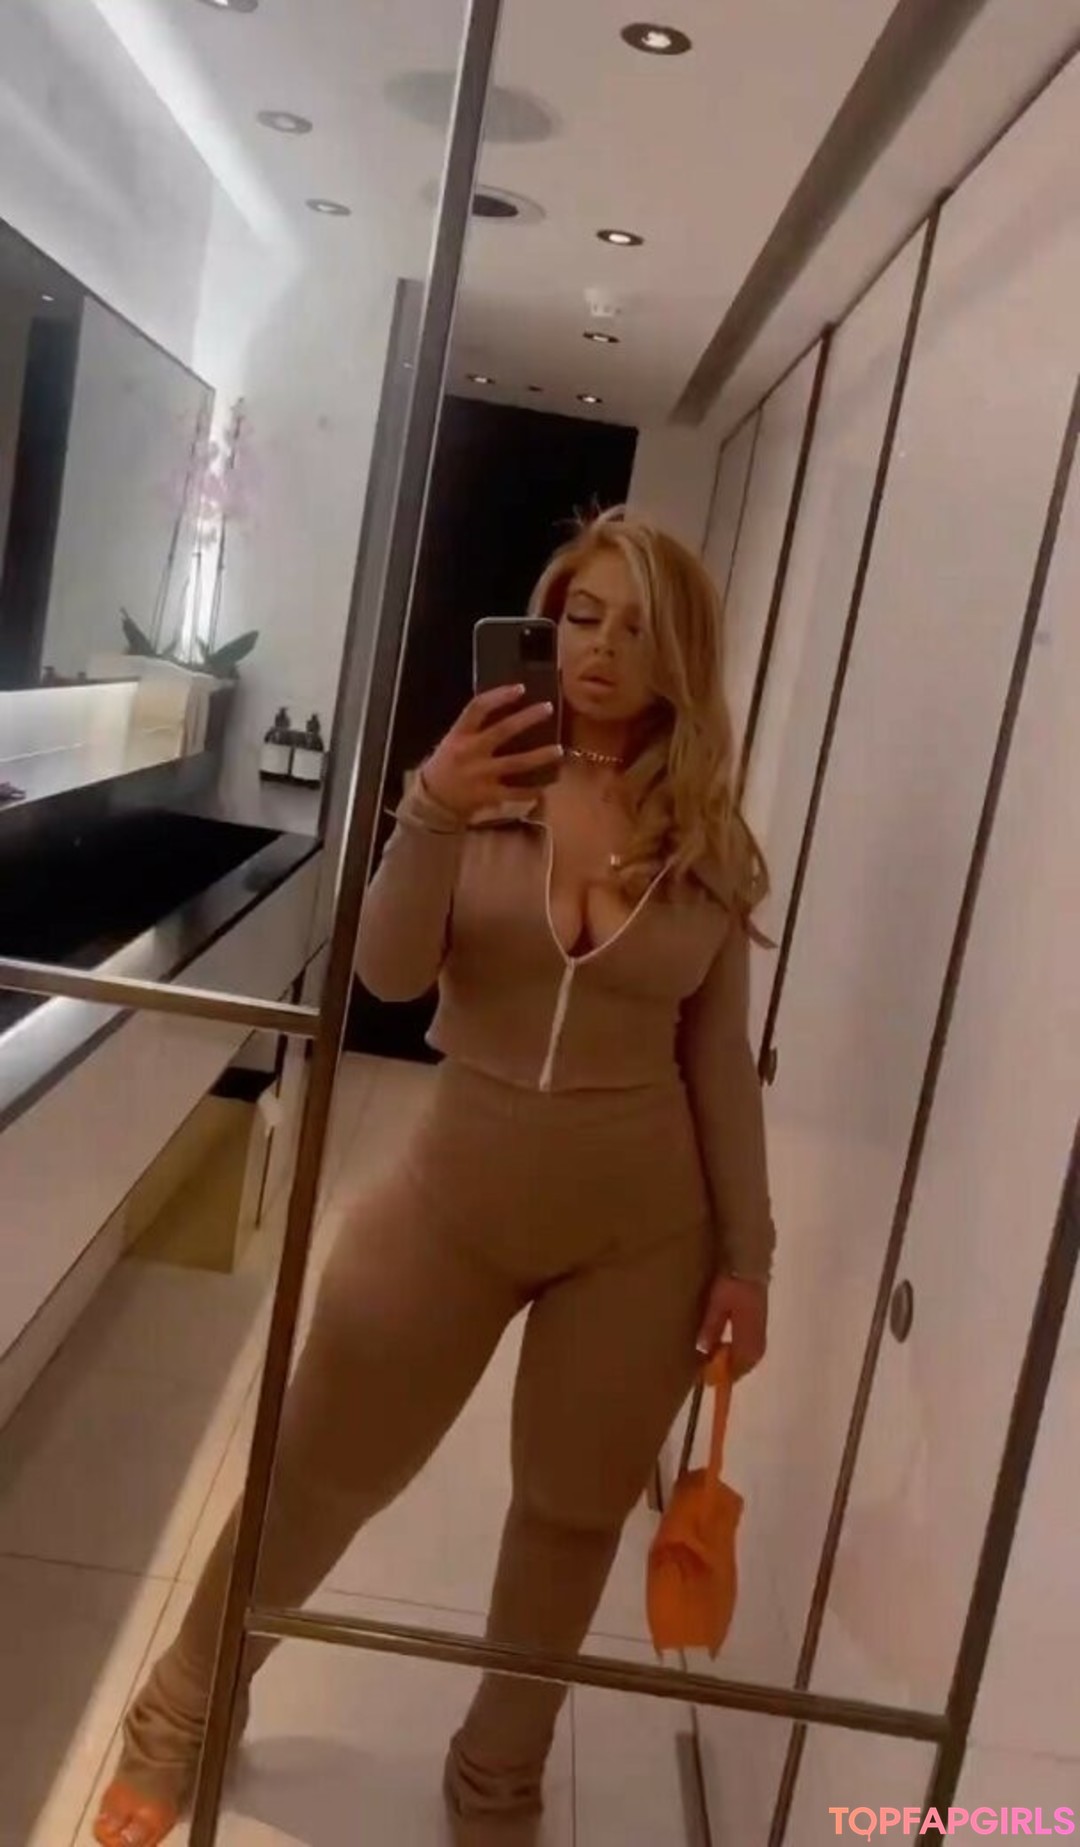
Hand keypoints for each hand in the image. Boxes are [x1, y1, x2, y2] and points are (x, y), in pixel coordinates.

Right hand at [422, 685, 561, 819]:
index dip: (499, 696)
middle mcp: (470, 752)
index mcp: (459, 735)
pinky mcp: (488, 795)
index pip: (478, 708)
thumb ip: (474, 729)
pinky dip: (531, 790)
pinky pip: (515, 793)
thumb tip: (506, 710)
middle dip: (527, 718)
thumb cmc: (446, 765)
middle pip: (502, 731)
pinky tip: (546, 786)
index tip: (520, 688)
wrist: (432, 800)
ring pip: (516, 763)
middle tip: (548, 708)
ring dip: (539, 756)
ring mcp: (480, 775)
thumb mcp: (452, 741)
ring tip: (559, 750)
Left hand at [697, 1274, 767, 1379]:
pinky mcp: (760, 1322)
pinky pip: (751, 1346)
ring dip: (735, 1360)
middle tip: (711, 1372)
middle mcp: (759, 1338)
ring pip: (749, 1356)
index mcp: (748, 1336)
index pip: (737, 1365)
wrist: (749, 1263)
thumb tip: (704, 1350)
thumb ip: (712, 1327)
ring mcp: (761, 1330)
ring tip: (717, 1360)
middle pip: (745, 1364)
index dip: (723, 1374)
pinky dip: (739, 1351)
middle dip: (729, 1370)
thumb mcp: (717, 1304)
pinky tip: (727, 1345)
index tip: (707, 1379)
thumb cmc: (732, 1283)